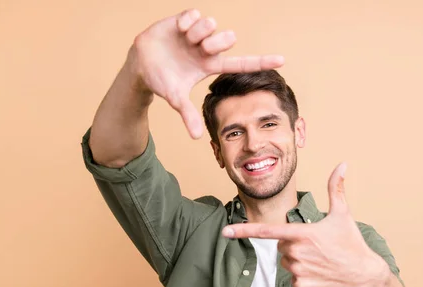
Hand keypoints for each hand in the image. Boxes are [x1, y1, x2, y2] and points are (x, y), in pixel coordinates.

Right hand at [128, 9, 284, 138]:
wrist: (139, 64)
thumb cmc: (161, 81)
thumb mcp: (174, 98)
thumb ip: (187, 114)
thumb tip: (196, 136)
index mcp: (210, 65)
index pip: (240, 64)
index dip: (261, 62)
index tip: (282, 61)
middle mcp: (207, 48)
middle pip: (229, 38)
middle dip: (217, 42)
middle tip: (201, 48)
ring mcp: (196, 34)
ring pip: (212, 24)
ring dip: (199, 32)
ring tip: (186, 39)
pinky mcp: (184, 21)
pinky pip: (195, 13)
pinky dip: (187, 22)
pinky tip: (178, 30)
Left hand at [222, 163, 391, 286]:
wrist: (364, 276)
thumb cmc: (352, 244)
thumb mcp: (343, 214)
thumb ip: (336, 188)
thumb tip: (342, 164)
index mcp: (302, 234)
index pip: (267, 231)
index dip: (244, 231)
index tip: (225, 232)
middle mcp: (296, 253)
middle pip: (281, 246)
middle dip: (293, 245)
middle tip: (317, 247)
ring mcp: (298, 272)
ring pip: (286, 263)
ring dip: (298, 261)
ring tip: (320, 261)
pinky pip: (293, 279)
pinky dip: (304, 277)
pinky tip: (321, 274)